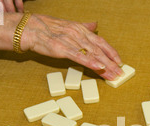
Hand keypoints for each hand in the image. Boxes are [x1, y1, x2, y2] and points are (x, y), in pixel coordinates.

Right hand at [0, 13, 123, 80]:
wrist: (29, 29)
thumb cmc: (47, 28)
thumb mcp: (68, 25)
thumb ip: (83, 27)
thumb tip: (95, 25)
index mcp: (80, 29)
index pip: (100, 41)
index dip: (111, 52)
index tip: (119, 61)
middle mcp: (78, 34)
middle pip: (99, 50)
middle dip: (111, 62)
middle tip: (120, 73)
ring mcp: (71, 41)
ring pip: (92, 55)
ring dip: (105, 66)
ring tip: (113, 75)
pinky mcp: (63, 49)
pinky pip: (80, 57)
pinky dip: (91, 62)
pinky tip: (100, 68)